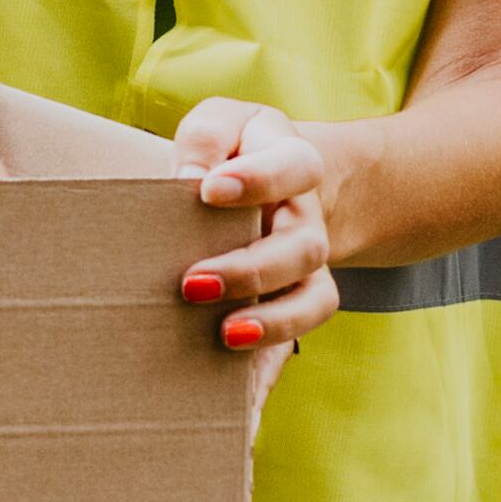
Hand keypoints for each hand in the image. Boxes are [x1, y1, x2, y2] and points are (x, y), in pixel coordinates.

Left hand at [173, 98, 340, 355]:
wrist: (280, 179)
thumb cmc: (237, 150)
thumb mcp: (222, 123)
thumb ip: (206, 138)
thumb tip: (188, 181)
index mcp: (293, 160)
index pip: (292, 167)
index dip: (257, 182)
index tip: (210, 190)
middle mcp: (308, 217)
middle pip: (301, 246)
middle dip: (250, 270)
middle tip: (191, 282)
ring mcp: (308, 262)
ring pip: (311, 295)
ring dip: (271, 320)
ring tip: (225, 335)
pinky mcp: (299, 299)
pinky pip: (301, 332)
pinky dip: (276, 358)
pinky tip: (241, 378)